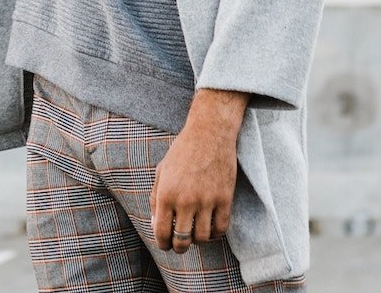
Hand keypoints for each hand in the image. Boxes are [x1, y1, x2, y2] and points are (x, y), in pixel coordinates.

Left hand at [149, 122, 236, 253]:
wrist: (209, 133)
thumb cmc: (182, 151)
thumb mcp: (161, 171)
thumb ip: (155, 198)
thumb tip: (156, 224)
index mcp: (166, 194)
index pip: (161, 232)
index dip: (162, 244)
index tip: (165, 245)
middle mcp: (185, 200)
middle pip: (182, 240)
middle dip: (179, 247)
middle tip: (180, 245)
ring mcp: (207, 200)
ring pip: (203, 238)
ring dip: (198, 240)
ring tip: (196, 233)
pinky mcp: (225, 199)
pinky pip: (221, 228)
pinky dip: (216, 234)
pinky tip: (211, 228)